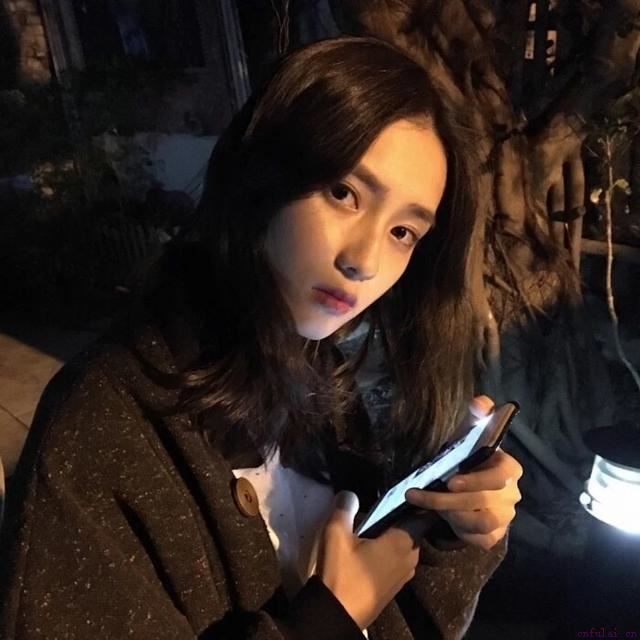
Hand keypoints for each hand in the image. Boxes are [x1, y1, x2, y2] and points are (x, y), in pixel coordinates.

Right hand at [316, 491, 431, 629]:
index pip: (422, 518)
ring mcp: (404, 576)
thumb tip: (349, 494)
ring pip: (407, 548)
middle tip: (388, 507)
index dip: (419, 504)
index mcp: (401, 542)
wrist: (337, 615)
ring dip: (397, 537)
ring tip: (379, 526)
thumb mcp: (336, 535)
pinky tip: (374, 548)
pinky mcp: (395, 588)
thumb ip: (344, 509)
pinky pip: (400, 561)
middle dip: (405, 519)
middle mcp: (409, 558)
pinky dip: (392, 551)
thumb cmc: (341, 573)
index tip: (410, 494)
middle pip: (415, 532)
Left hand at [404, 396, 522, 550]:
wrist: (469, 487)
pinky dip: (458, 531)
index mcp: (509, 468)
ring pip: (481, 523)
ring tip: (426, 505)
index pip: (500, 477)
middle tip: (418, 495)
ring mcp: (505, 518)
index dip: (476, 481)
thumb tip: (481, 402)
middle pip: (483, 502)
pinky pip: (479, 539)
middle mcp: (512, 495)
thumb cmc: (468, 458)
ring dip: (450, 515)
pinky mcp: (494, 536)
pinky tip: (440, 520)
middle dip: (447, 499)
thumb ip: (476, 416)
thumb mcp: (469, 435)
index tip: (450, 481)